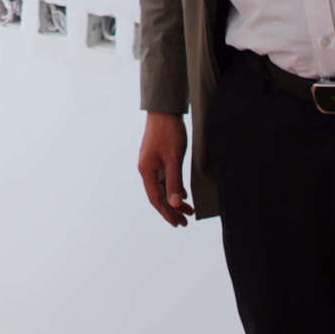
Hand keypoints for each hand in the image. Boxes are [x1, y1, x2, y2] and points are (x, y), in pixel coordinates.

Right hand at [136, 112, 192, 226]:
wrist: (164, 110)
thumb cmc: (168, 133)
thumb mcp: (174, 159)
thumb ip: (174, 182)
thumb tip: (174, 204)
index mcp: (147, 171)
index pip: (156, 199)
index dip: (167, 213)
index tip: (179, 223)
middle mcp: (146, 169)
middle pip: (158, 196)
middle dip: (171, 210)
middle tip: (185, 221)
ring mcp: (151, 163)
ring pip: (162, 187)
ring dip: (174, 200)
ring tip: (187, 210)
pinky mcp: (157, 158)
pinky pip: (164, 179)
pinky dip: (173, 188)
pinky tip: (182, 193)